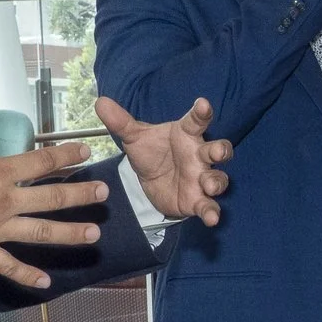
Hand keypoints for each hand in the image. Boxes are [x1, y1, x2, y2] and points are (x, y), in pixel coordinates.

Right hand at [0, 114, 110, 287]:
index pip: (39, 162)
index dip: (65, 156)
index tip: (84, 153)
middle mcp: (3, 202)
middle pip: (51, 197)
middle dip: (81, 194)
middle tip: (104, 192)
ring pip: (41, 232)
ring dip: (70, 234)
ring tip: (94, 234)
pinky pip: (9, 266)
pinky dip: (27, 276)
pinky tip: (46, 283)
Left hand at [94, 95, 230, 225]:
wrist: (151, 181)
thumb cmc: (151, 153)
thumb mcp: (134, 138)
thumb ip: (120, 122)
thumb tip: (101, 102)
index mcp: (186, 134)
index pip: (196, 120)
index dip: (202, 112)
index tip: (202, 104)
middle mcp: (198, 155)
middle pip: (217, 149)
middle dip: (220, 150)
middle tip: (217, 151)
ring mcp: (201, 178)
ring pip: (218, 178)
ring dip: (216, 181)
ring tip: (208, 186)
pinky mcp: (197, 200)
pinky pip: (209, 206)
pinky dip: (212, 212)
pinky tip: (211, 219)